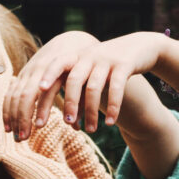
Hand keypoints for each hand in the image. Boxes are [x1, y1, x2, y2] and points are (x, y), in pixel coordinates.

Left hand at [5, 31, 165, 138]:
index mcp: (75, 57)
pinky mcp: (124, 65)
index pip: (56, 66)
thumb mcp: (89, 74)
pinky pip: (116, 87)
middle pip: (73, 80)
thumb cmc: (107, 67)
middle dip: (69, 103)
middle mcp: (88, 56)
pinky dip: (113, 107)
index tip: (39, 91)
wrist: (138, 47)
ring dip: (90, 111)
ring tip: (90, 130)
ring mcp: (106, 59)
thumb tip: (70, 123)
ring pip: (94, 87)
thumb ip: (79, 94)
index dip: (47, 78)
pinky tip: (110, 123)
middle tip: (66, 123)